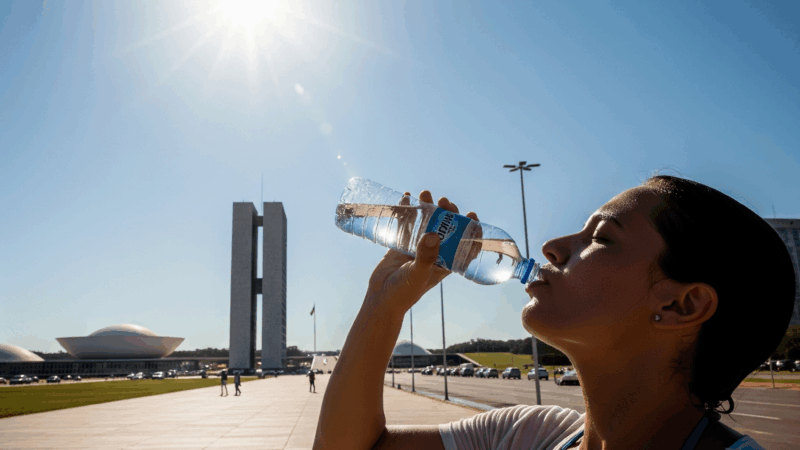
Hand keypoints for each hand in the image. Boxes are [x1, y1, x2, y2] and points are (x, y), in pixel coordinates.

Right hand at [366, 190, 478, 313]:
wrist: (380, 298)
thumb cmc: (404, 293)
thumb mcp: (418, 275)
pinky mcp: (401, 243)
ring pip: (427, 222)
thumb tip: (434, 234)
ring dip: (428, 207)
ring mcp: (417, 246)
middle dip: (447, 213)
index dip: (471, 230)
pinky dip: (407, 210)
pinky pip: (406, 223)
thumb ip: (426, 257)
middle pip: (446, 228)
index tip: (471, 215)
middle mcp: (434, 253)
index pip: (465, 245)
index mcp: (445, 262)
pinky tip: (406, 197)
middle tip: (443, 201)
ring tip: (425, 194)